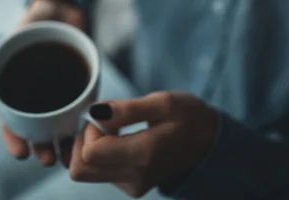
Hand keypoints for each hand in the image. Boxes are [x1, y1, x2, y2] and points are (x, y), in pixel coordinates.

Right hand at [0, 0, 86, 166]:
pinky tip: (87, 135)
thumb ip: (7, 59)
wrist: (65, 4)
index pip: (11, 121)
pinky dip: (82, 123)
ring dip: (61, 142)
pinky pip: (80, 108)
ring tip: (67, 156)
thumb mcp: (19, 34)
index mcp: (17, 87)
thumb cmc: (36, 18)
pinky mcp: (81, 85)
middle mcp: (37, 94)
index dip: (14, 139)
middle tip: (47, 159)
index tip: (21, 152)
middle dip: (40, 147)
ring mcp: (60, 92)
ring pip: (58, 124)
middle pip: (35, 129)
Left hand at [69, 91, 217, 197]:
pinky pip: (100, 172)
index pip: (90, 153)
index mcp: (143, 155)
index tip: (107, 113)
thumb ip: (128, 109)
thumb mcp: (163, 102)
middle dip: (82, 141)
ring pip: (87, 171)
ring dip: (92, 146)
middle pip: (80, 170)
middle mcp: (134, 177)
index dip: (90, 129)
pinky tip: (119, 137)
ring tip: (116, 126)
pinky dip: (101, 153)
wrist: (208, 142)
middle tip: (104, 120)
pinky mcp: (130, 186)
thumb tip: (94, 112)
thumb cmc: (188, 116)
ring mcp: (131, 186)